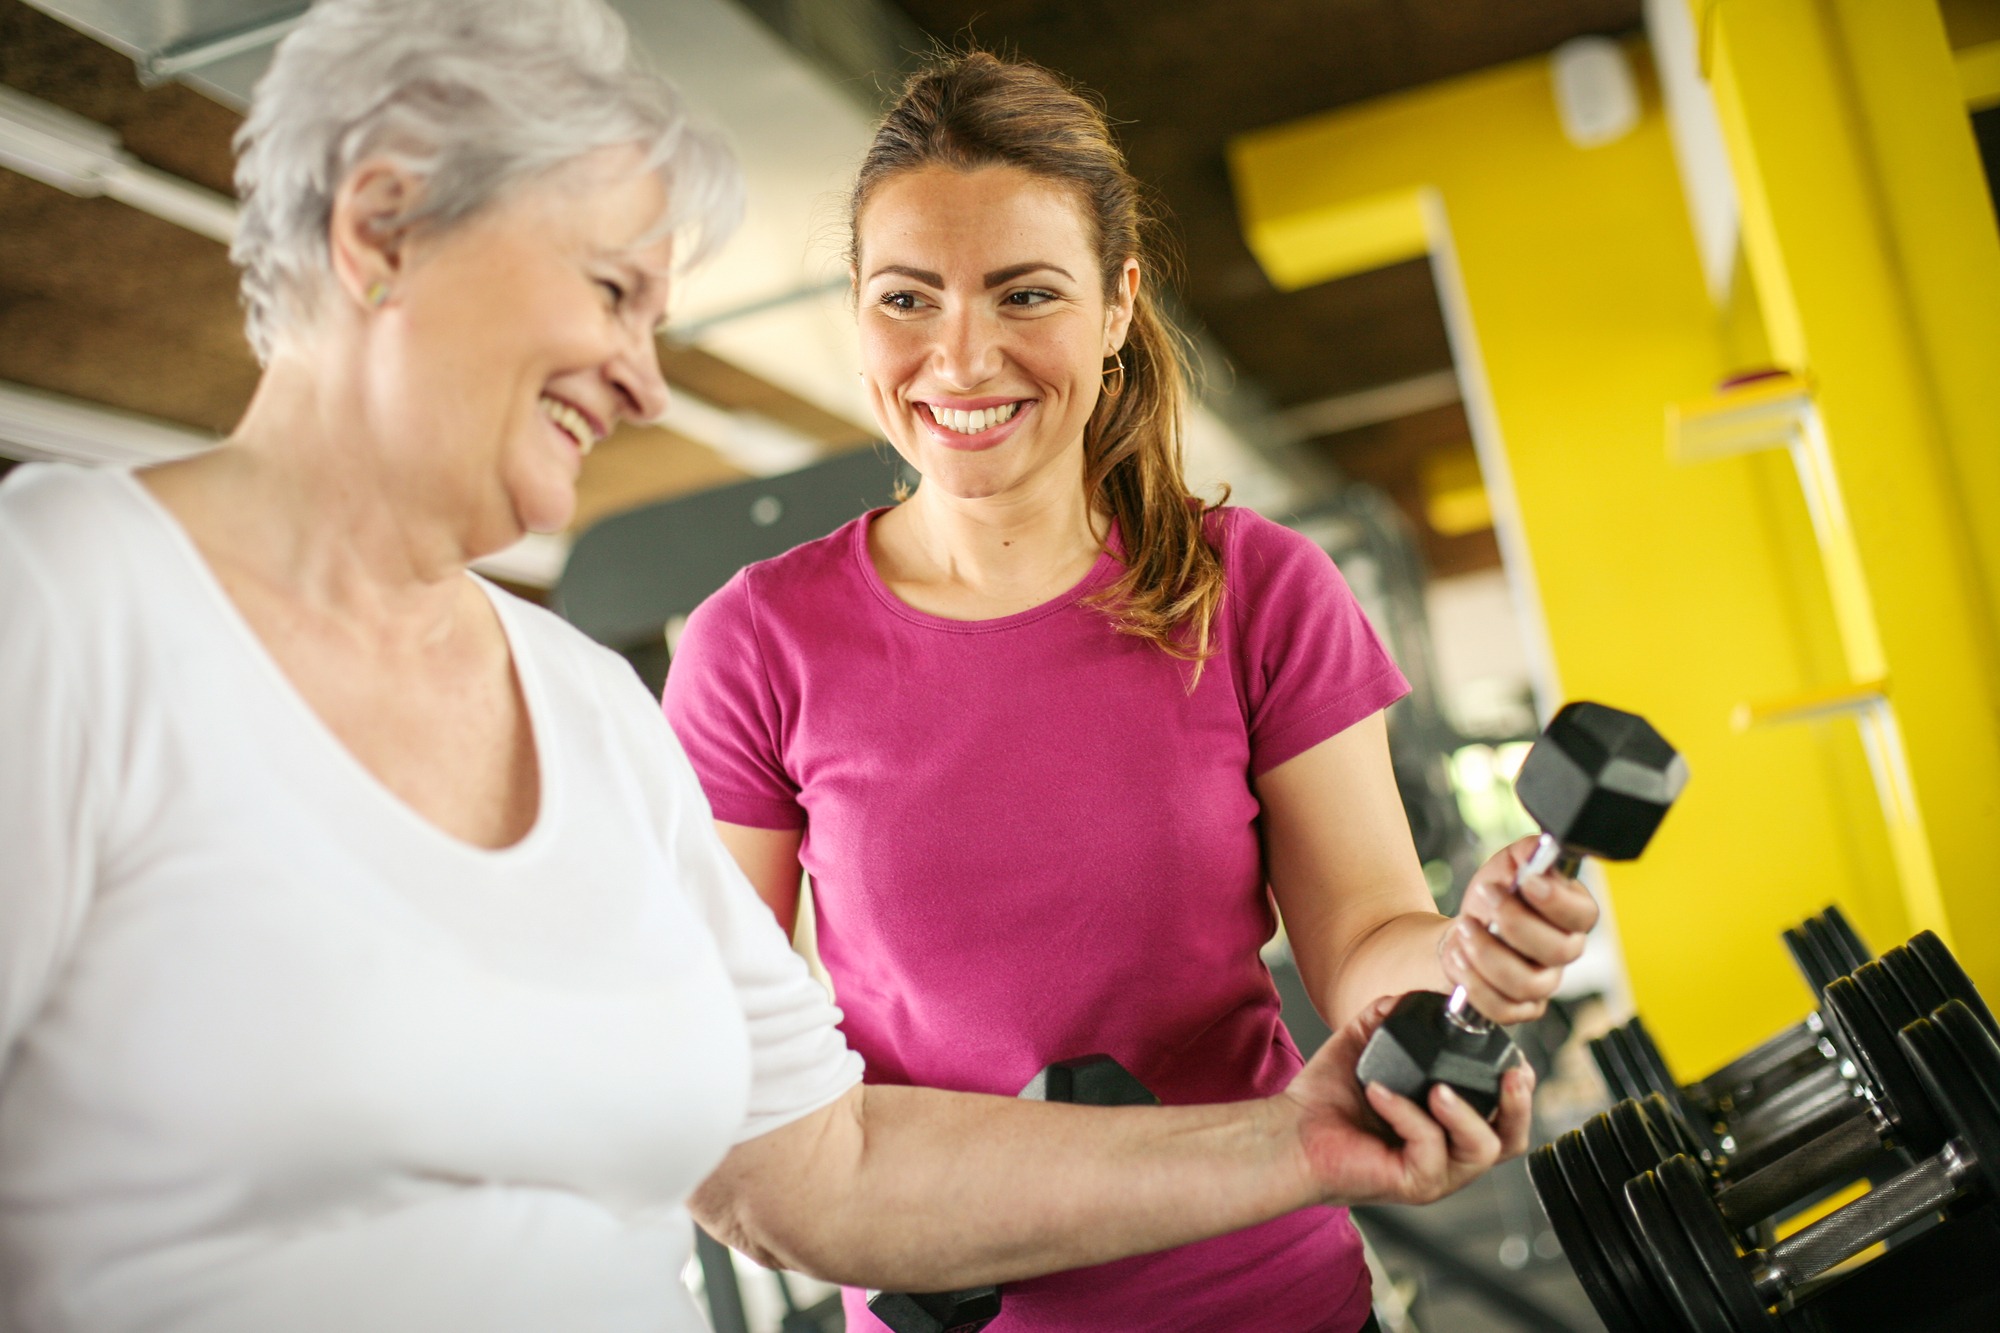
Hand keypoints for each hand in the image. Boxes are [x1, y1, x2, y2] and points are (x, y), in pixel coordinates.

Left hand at [1280, 995, 1532, 1205]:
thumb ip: (1386, 1020)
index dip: (1519, 1090)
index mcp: (1448, 1126)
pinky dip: (1408, 1115)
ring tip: (1438, 1089)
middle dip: (1519, 1106)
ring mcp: (1435, 1172)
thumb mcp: (1363, 1048)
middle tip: (1511, 1075)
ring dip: (1465, 1114)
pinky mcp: (1413, 1182)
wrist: (1290, 1132)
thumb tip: (1405, 998)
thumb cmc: (1327, 1100)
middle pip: (1512, 1141)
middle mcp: (1449, 1153)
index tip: (1515, 1059)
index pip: (1504, 1116)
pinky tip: (1381, 1093)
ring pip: (1482, 1149)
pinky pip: (1429, 1147)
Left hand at [1442, 835, 1596, 1025]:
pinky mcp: (1518, 1007)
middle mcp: (1563, 951)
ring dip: (1488, 953)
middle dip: (1515, 922)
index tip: (1526, 881)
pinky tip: (1459, 957)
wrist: (1465, 930)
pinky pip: (1503, 1009)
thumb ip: (1527, 854)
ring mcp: (1543, 984)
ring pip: (1528, 984)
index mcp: (1570, 915)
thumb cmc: (1493, 898)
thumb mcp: (1507, 866)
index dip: (1557, 901)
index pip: (1584, 915)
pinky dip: (1475, 983)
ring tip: (1465, 928)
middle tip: (1485, 897)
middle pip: (1558, 951)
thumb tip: (1541, 848)